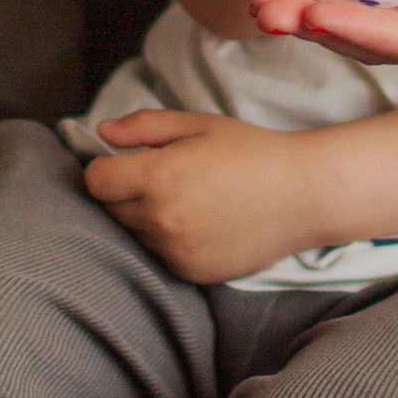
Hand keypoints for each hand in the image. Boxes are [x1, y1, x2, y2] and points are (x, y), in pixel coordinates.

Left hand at [84, 111, 317, 283]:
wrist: (302, 194)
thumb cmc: (251, 151)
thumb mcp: (198, 124)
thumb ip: (143, 126)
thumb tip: (102, 133)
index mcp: (158, 176)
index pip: (95, 182)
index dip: (106, 169)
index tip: (125, 164)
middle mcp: (161, 218)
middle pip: (111, 210)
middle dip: (126, 193)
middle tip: (165, 179)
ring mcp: (175, 250)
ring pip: (136, 234)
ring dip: (148, 218)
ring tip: (190, 200)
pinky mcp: (191, 272)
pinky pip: (161, 255)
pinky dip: (171, 241)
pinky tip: (203, 223)